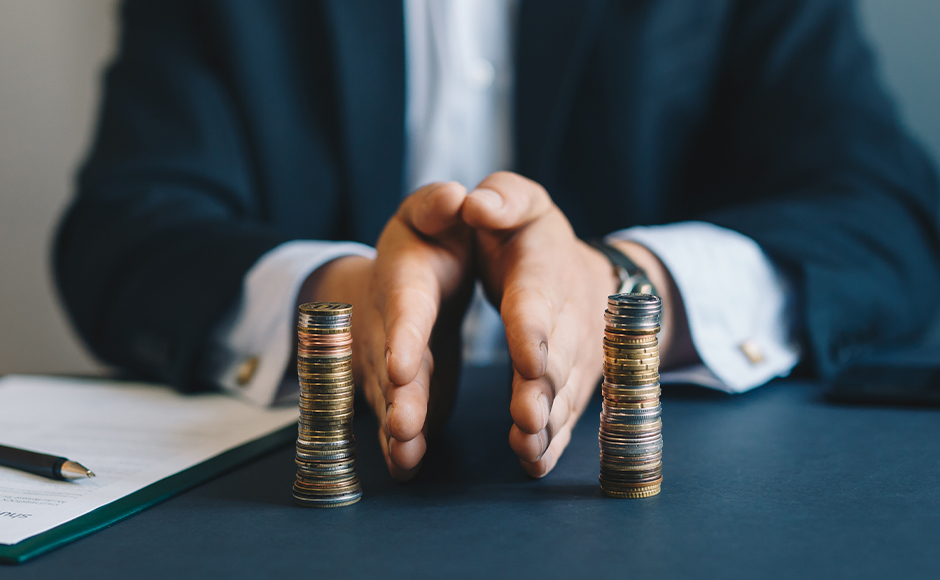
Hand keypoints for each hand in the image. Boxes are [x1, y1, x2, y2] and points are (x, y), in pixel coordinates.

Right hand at [301, 182, 473, 479]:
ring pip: (392, 396)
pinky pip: (398, 413)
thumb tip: (458, 197)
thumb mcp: (431, 212)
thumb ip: (439, 205)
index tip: (401, 366)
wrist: (406, 272)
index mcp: (405, 276)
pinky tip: (408, 464)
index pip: (405, 305)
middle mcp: (389, 320)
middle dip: (398, 396)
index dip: (403, 335)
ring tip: (407, 454)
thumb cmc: (427, 238)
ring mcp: (390, 357)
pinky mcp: (403, 385)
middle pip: (392, 362)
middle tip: (405, 426)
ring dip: (398, 426)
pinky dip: (401, 441)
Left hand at [462, 172, 692, 476]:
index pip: (537, 299)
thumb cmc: (535, 239)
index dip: (532, 328)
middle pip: (556, 358)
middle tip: (526, 419)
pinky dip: (553, 441)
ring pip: (563, 394)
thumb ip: (503, 198)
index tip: (526, 356)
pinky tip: (535, 462)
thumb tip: (475, 202)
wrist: (586, 276)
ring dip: (547, 424)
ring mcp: (575, 356)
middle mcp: (566, 317)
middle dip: (541, 389)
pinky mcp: (573, 385)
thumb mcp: (522, 203)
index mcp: (544, 269)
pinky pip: (567, 415)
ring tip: (527, 449)